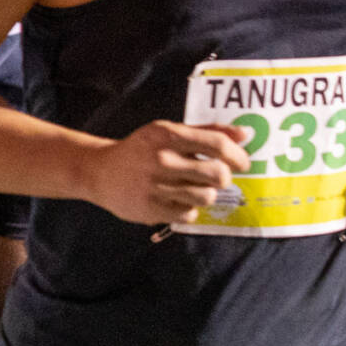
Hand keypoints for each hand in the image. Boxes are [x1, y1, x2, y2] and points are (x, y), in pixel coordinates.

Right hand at [80, 119, 250, 224]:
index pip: (217, 144)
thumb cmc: (143, 150)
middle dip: (224, 177)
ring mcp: (156, 186)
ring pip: (207, 197)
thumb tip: (245, 134)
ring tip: (193, 188)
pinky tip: (177, 200)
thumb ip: (208, 131)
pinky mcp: (151, 209)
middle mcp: (162, 159)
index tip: (243, 163)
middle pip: (218, 174)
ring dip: (206, 194)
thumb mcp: (170, 132)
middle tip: (216, 177)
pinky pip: (189, 214)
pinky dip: (189, 209)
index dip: (237, 156)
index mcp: (168, 135)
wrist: (100, 172)